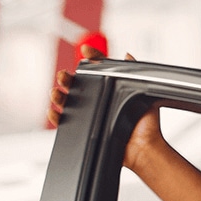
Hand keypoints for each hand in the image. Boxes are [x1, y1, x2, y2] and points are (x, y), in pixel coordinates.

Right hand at [47, 48, 163, 173]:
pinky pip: (64, 123)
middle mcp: (99, 101)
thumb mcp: (143, 95)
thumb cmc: (146, 125)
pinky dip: (55, 117)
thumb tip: (127, 56)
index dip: (91, 59)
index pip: (97, 70)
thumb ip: (136, 75)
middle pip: (76, 85)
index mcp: (110, 91)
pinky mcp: (84, 131)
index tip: (86, 52)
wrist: (144, 148)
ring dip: (58, 95)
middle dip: (67, 78)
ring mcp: (90, 116)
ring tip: (57, 92)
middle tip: (64, 75)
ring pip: (67, 102)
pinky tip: (54, 111)